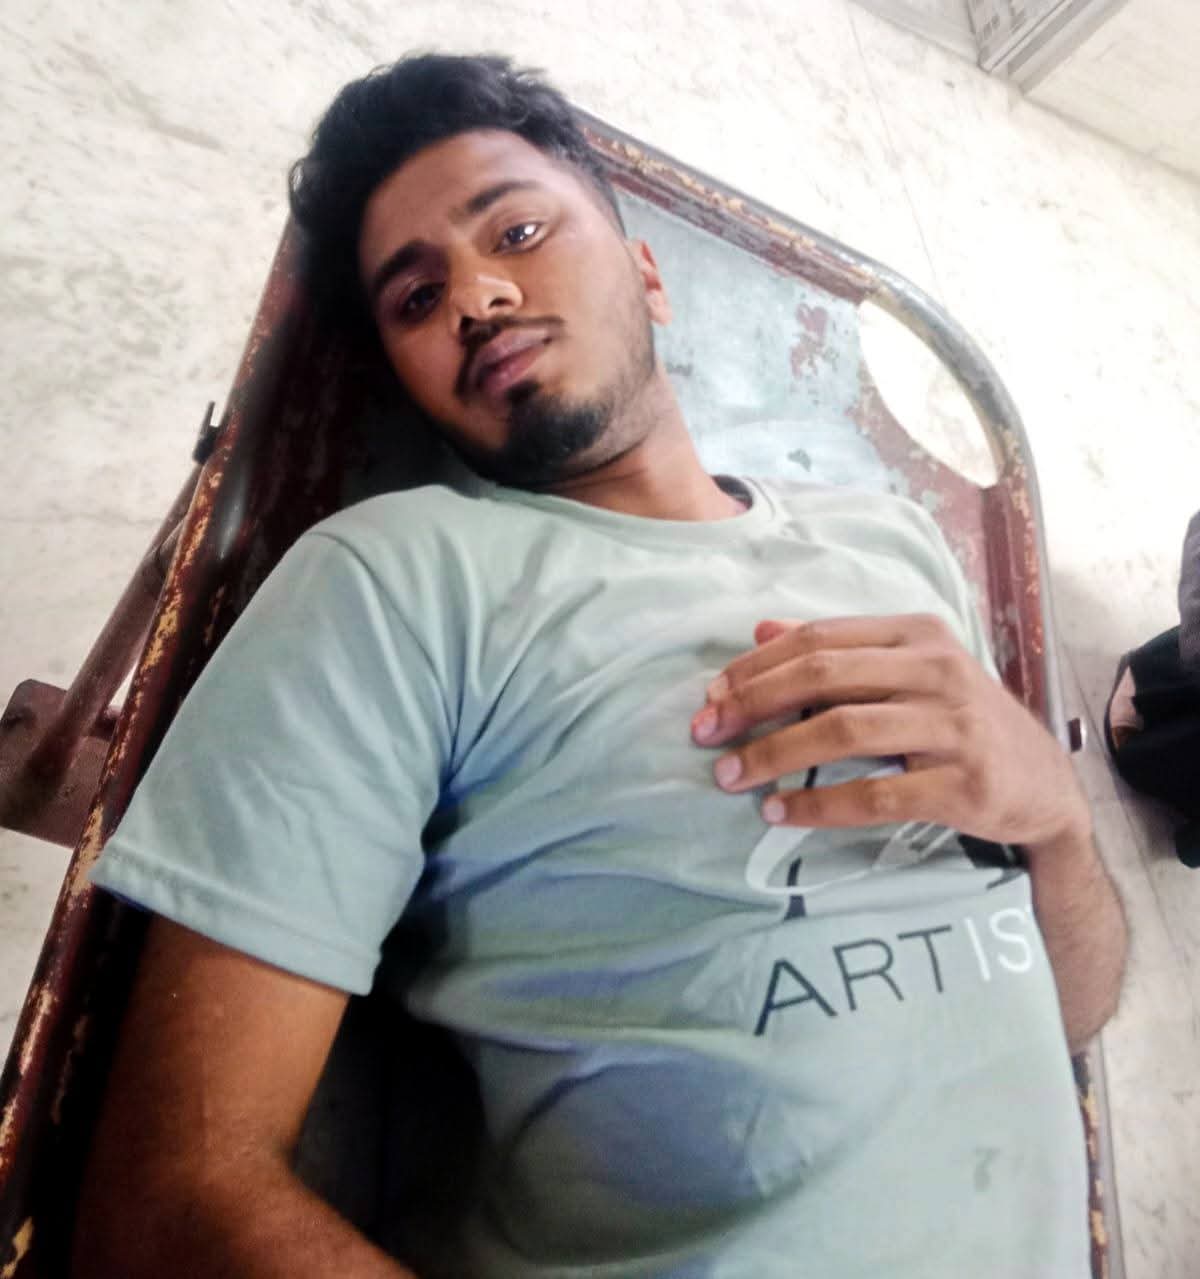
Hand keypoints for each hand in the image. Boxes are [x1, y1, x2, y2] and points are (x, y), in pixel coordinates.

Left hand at [690, 613, 1090, 850]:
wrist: (1044, 786)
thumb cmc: (960, 724)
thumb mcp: (908, 672)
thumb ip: (838, 651)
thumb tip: (760, 631)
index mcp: (916, 635)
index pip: (819, 640)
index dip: (756, 666)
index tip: (711, 695)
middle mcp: (938, 670)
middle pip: (823, 677)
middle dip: (752, 705)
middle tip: (705, 734)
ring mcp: (954, 725)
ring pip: (843, 731)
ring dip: (775, 755)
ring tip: (730, 777)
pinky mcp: (963, 782)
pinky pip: (876, 794)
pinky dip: (819, 804)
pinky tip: (781, 812)